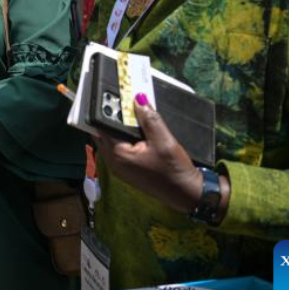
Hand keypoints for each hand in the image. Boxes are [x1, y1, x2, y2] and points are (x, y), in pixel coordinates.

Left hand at [94, 95, 206, 213]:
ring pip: (112, 139)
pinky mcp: (128, 168)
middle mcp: (113, 161)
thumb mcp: (164, 141)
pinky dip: (125, 136)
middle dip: (112, 117)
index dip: (105, 110)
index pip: (101, 127)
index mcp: (117, 154)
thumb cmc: (174, 170)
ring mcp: (120, 167)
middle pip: (104, 132)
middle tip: (122, 99)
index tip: (110, 95)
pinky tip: (137, 128)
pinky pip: (120, 147)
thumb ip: (150, 119)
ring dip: (119, 126)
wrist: (187, 194)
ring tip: (130, 110)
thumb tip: (138, 99)